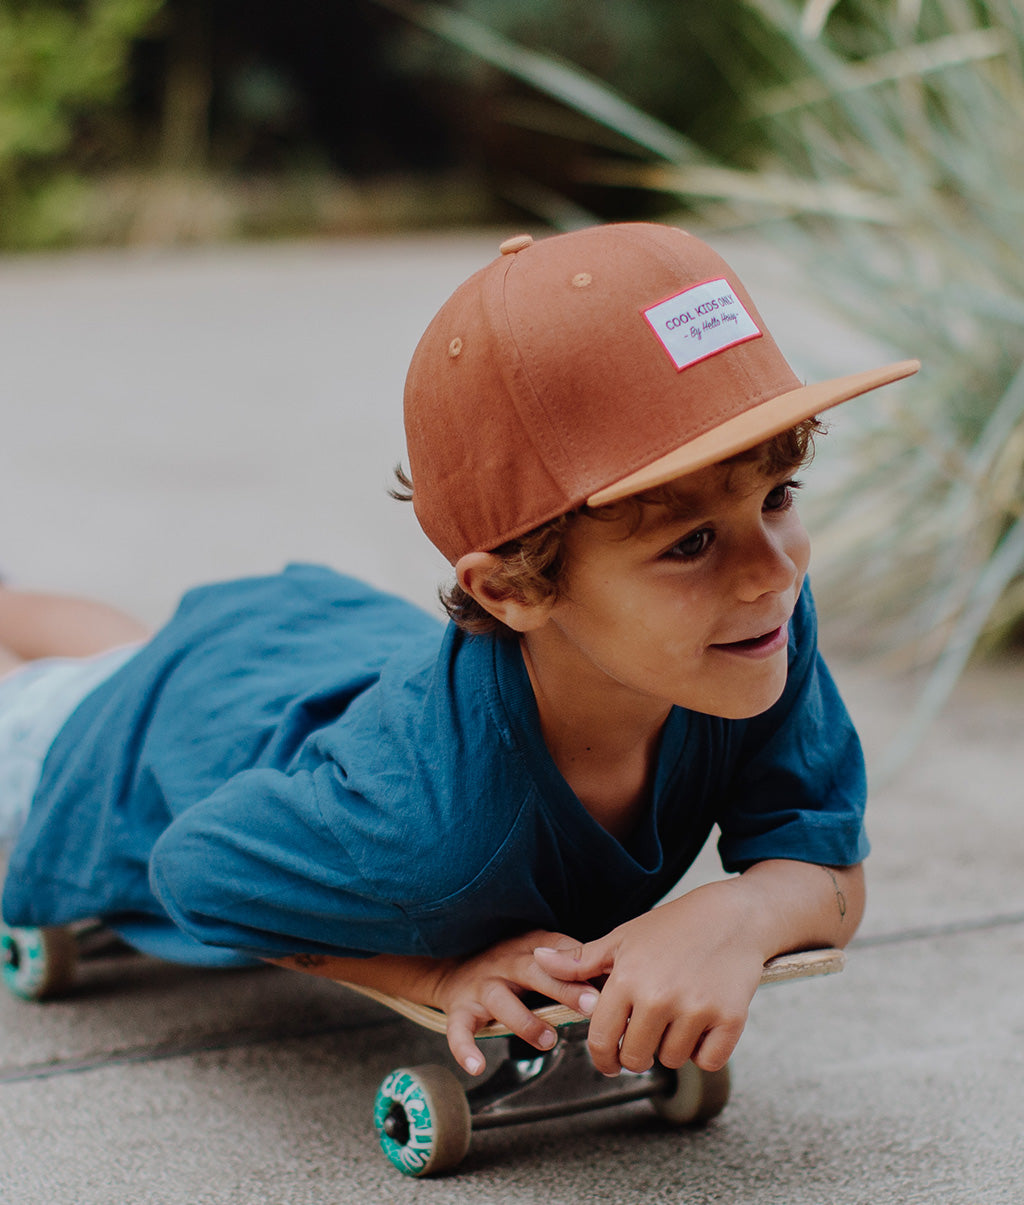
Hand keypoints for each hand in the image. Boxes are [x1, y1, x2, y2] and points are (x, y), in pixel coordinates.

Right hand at [431, 930, 600, 1075]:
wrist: (453, 964)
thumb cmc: (508, 962)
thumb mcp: (537, 950)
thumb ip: (571, 963)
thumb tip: (614, 979)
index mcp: (528, 949)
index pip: (560, 952)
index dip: (584, 966)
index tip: (611, 982)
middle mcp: (505, 964)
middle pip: (536, 972)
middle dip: (564, 989)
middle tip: (592, 1006)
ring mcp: (482, 987)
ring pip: (502, 1002)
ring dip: (526, 1021)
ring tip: (549, 1040)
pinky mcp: (460, 1010)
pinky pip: (459, 1030)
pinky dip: (465, 1049)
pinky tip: (477, 1067)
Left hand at [533, 883, 764, 1076]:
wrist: (733, 916)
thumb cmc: (673, 926)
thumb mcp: (623, 938)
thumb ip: (581, 960)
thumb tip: (538, 960)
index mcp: (627, 979)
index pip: (602, 1040)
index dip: (602, 1058)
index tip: (609, 1063)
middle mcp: (659, 998)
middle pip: (636, 1059)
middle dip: (637, 1053)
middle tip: (647, 1032)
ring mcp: (696, 1010)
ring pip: (672, 1060)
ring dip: (672, 1047)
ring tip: (677, 1016)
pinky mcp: (729, 1019)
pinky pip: (707, 1061)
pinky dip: (704, 1051)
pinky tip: (702, 1025)